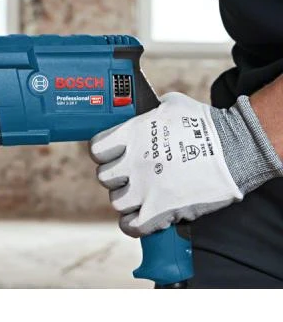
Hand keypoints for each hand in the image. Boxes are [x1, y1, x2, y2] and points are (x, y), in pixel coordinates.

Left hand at [90, 92, 241, 236]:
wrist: (236, 149)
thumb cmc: (205, 124)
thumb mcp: (170, 105)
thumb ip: (148, 112)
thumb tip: (142, 112)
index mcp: (132, 134)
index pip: (97, 149)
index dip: (104, 153)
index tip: (113, 156)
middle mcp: (133, 161)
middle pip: (104, 177)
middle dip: (117, 177)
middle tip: (132, 176)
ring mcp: (146, 187)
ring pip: (117, 201)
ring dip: (127, 200)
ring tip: (142, 195)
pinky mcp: (160, 210)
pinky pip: (132, 225)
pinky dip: (134, 224)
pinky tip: (142, 217)